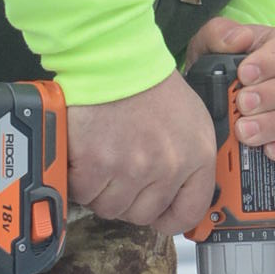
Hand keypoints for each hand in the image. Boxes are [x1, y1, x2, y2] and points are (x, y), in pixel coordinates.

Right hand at [67, 70, 217, 231]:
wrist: (111, 56)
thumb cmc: (145, 81)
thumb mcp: (189, 118)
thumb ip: (186, 157)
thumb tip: (175, 193)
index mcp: (197, 155)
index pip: (189, 212)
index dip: (168, 217)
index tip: (156, 214)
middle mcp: (168, 165)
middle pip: (142, 214)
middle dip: (127, 198)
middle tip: (118, 170)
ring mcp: (132, 168)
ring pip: (110, 207)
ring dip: (100, 189)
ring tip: (101, 156)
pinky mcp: (98, 164)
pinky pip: (83, 192)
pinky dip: (77, 178)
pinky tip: (83, 154)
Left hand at [186, 17, 274, 172]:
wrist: (222, 105)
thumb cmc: (222, 71)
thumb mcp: (210, 46)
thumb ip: (219, 35)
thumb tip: (238, 38)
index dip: (270, 61)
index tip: (245, 74)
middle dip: (273, 95)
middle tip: (243, 105)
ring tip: (245, 132)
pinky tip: (268, 150)